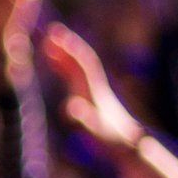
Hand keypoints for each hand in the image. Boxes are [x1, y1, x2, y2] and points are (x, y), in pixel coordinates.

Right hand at [42, 24, 144, 153]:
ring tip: (49, 43)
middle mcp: (94, 87)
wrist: (128, 147)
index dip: (70, 50)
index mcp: (94, 91)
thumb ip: (84, 121)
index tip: (56, 37)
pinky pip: (76, 77)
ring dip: (65, 54)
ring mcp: (93, 92)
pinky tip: (57, 65)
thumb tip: (69, 107)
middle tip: (52, 31)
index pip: (82, 64)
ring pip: (78, 67)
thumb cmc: (111, 141)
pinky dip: (65, 68)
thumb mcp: (95, 133)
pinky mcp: (91, 99)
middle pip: (81, 61)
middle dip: (67, 45)